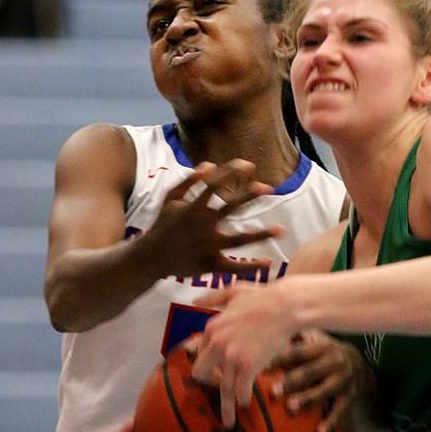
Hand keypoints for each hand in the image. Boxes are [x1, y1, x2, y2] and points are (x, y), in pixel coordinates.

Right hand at [143, 159, 282, 277]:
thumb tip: (210, 164)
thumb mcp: (170, 200)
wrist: (150, 258)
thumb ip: (188, 181)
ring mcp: (208, 247)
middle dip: (249, 196)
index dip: (231, 172)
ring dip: (261, 235)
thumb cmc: (163, 225)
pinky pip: (234, 267)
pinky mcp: (210, 264)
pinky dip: (251, 267)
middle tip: (268, 187)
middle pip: (230, 208)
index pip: (214, 184)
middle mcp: (203, 226)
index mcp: (193, 208)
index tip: (248, 164)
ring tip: (281, 229)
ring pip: (239, 240)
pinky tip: (268, 262)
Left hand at [190, 283, 295, 427]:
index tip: (217, 375)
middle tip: (221, 395)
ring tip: (228, 422)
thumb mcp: (234, 292)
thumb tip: (195, 301)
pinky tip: (248, 404)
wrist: (286, 306)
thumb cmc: (264, 297)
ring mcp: (232, 356)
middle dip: (210, 386)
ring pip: (222, 389)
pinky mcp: (248, 365)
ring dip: (226, 407)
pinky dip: (244, 399)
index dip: (209, 366)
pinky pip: (241, 391)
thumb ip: (213, 298)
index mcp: (212, 328)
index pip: (200, 354)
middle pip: (201, 374)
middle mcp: (217, 343)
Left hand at [270, 330, 356, 431]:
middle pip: (310, 371)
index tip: (261, 369)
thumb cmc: (322, 352)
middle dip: (292, 381)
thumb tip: (263, 338)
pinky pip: (340, 410)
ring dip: (307, 399)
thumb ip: (293, 340)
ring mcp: (344, 378)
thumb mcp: (312, 340)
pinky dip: (330, 422)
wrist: (357, 361)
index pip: (298, 352)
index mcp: (322, 346)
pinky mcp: (351, 395)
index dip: (279, 359)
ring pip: (324, 391)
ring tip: (290, 408)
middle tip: (273, 392)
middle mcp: (335, 361)